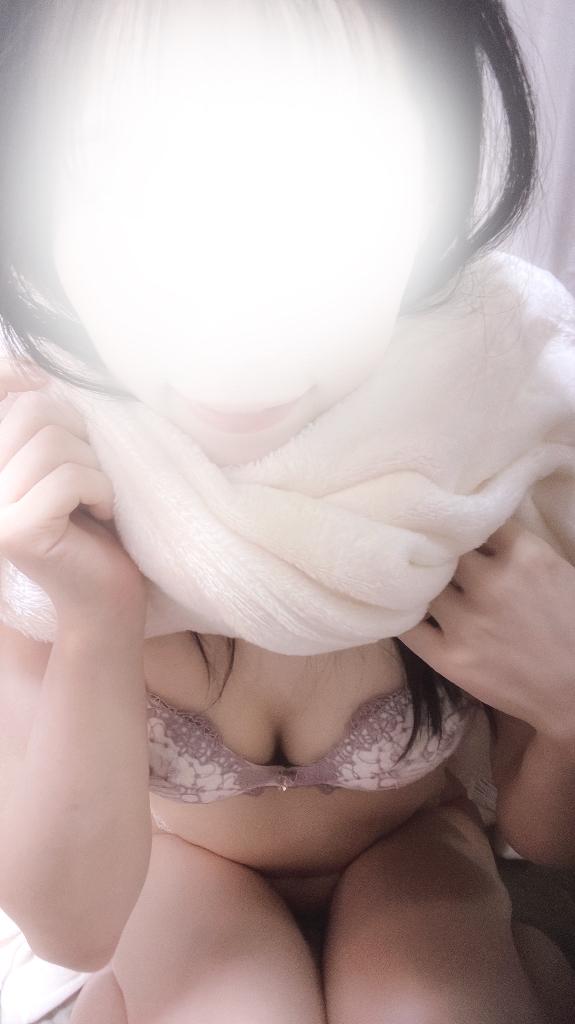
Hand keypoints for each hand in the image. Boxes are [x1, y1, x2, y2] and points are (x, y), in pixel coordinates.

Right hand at [0, 358, 147, 623]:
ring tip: (97, 499)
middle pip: (35, 412)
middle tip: (93, 475)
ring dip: (95, 469)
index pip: (8, 394)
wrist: (106, 594)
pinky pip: (71, 479)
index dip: (38, 389)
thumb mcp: (66, 459)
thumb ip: (45, 420)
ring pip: (56, 444)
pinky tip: (102, 515)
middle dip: (82, 437)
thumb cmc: (93, 521)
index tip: (64, 410)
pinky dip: (102, 491)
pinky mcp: (18, 532)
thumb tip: (29, 366)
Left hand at [397, 518, 574, 742]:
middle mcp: (491, 583)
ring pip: (424, 583)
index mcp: (525, 555)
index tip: (459, 531)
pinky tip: (403, 610)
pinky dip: (402, 615)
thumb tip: (479, 530)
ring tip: (415, 583)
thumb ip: (520, 549)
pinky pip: (407, 627)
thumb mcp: (558, 572)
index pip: (478, 520)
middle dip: (441, 551)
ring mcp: (467, 621)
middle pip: (444, 548)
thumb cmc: (573, 629)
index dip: (466, 526)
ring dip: (422, 582)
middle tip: (433, 555)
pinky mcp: (448, 657)